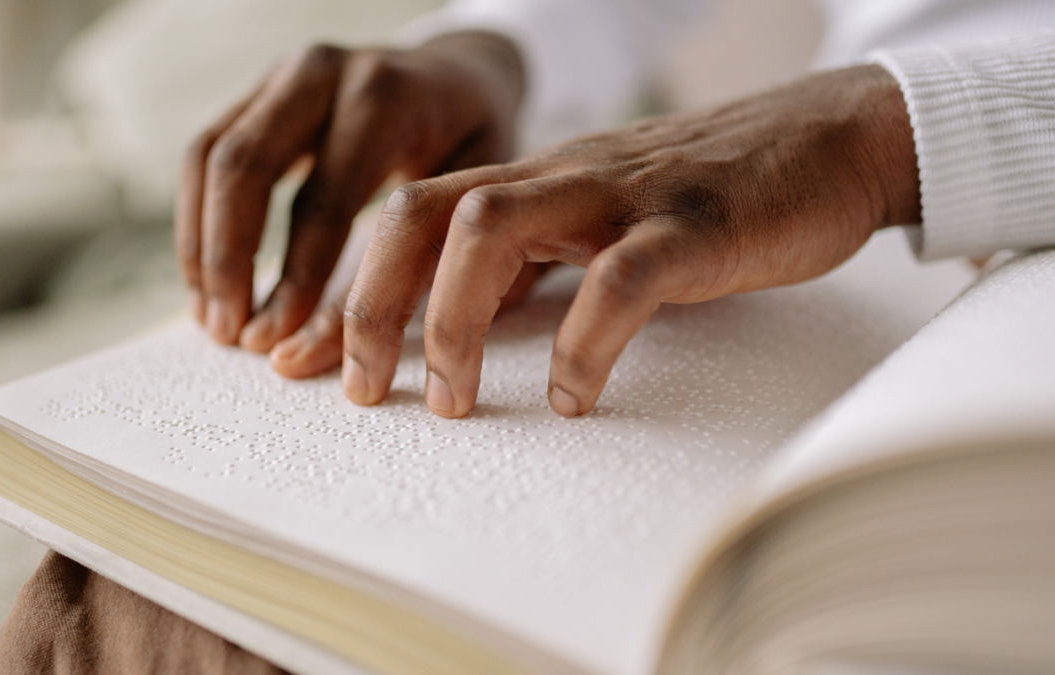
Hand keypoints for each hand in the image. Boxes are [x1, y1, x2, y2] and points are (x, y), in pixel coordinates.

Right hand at [174, 32, 524, 376]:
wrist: (460, 74)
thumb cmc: (474, 144)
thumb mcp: (474, 194)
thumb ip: (426, 261)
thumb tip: (360, 354)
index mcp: (386, 98)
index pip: (324, 199)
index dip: (295, 278)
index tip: (276, 342)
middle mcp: (324, 73)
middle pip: (245, 168)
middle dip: (229, 261)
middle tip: (233, 336)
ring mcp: (282, 76)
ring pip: (209, 159)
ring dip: (201, 247)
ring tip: (213, 321)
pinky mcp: (256, 91)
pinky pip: (203, 154)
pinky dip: (196, 222)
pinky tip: (208, 281)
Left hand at [339, 64, 920, 417]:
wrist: (829, 140)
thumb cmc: (711, 197)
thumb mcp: (602, 225)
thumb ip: (536, 262)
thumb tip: (466, 321)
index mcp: (532, 181)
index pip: (406, 217)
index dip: (347, 292)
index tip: (309, 364)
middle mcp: (558, 179)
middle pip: (419, 213)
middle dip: (370, 305)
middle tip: (360, 391)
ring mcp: (621, 196)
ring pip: (491, 229)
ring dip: (452, 321)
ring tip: (453, 401)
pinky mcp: (691, 226)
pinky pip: (619, 280)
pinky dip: (586, 344)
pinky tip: (578, 400)